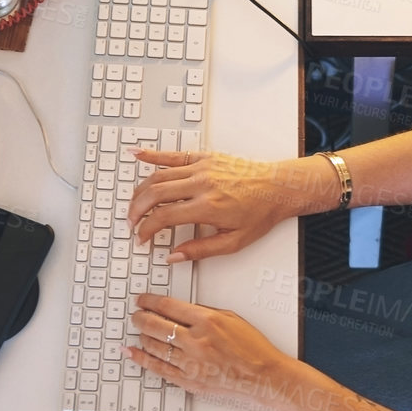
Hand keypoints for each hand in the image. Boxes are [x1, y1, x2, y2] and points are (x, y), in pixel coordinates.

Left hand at [126, 293, 301, 405]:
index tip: (142, 299)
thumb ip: (205, 312)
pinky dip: (142, 359)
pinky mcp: (189, 381)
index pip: (168, 306)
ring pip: (154, 346)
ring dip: (141, 336)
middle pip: (155, 325)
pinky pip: (158, 368)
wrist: (263, 377)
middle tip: (135, 314)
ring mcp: (191, 363)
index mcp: (207, 321)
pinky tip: (133, 353)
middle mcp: (196, 341)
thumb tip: (181, 310)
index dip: (149, 301)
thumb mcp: (232, 318)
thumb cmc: (253, 349)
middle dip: (140, 317)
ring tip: (138, 330)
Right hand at [127, 152, 332, 261]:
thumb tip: (174, 256)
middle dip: (136, 210)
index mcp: (207, 207)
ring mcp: (202, 168)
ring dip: (140, 190)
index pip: (163, 217)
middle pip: (154, 194)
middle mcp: (201, 184)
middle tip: (132, 223)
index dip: (146, 229)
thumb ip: (201, 250)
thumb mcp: (234, 241)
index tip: (142, 238)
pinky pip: (172, 154)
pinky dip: (152, 154)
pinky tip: (136, 154)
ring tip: (133, 204)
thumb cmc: (261, 213)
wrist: (279, 187)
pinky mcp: (205, 157)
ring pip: (158, 176)